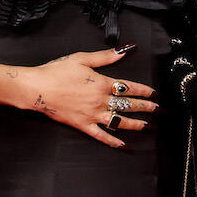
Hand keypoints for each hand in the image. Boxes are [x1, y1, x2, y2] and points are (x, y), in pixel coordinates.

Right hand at [24, 45, 157, 148]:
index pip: (129, 87)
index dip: (144, 90)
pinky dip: (113, 141)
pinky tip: (124, 145)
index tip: (154, 93)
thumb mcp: (82, 59)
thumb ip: (105, 57)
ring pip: (119, 121)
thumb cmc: (57, 72)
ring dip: (135, 124)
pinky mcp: (83, 125)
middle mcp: (100, 100)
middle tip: (159, 110)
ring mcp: (92, 114)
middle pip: (128, 105)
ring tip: (148, 126)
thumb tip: (123, 50)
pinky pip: (101, 136)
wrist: (37, 88)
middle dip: (146, 107)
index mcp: (102, 83)